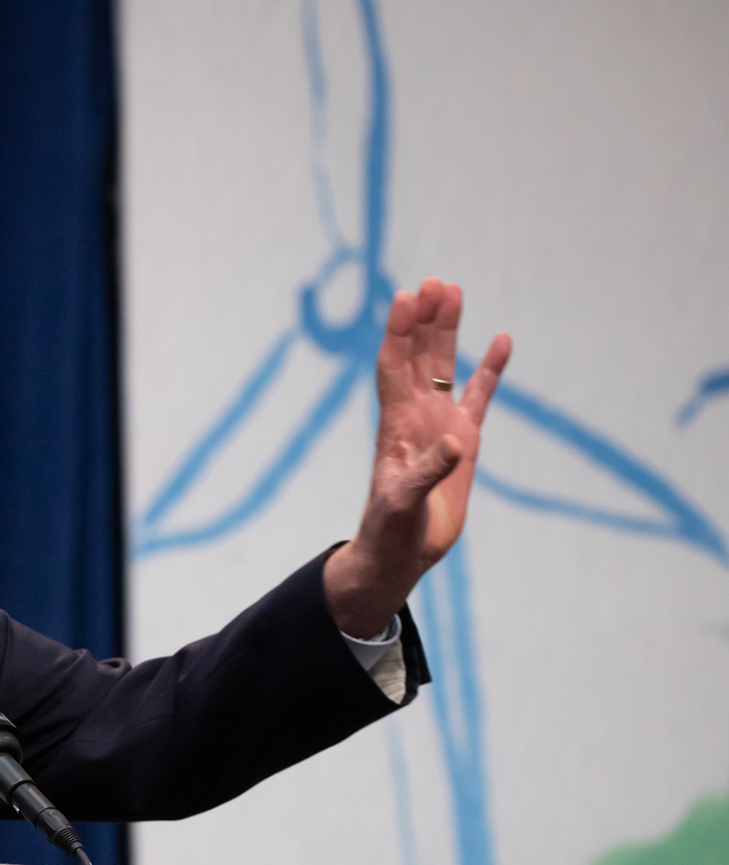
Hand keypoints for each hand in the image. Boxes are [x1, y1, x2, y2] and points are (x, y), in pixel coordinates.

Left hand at [323, 278, 512, 637]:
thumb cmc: (391, 531)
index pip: (394, 367)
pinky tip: (502, 339)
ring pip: (443, 366)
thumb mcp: (404, 504)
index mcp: (395, 425)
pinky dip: (490, 369)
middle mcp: (414, 416)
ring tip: (455, 291)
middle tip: (435, 282)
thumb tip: (456, 443)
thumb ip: (428, 472)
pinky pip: (479, 395)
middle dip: (424, 320)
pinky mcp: (463, 439)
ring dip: (447, 331)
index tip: (406, 297)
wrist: (401, 554)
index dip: (399, 333)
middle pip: (418, 356)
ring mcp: (438, 424)